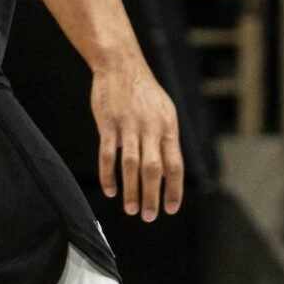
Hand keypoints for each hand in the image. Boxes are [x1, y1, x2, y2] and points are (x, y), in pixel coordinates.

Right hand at [92, 63, 184, 221]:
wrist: (121, 66)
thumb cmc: (144, 92)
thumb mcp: (164, 112)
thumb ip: (166, 140)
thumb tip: (168, 171)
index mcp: (167, 127)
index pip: (175, 165)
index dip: (174, 189)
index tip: (171, 209)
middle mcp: (151, 128)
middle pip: (154, 169)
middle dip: (152, 196)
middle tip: (148, 217)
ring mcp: (129, 126)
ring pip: (131, 166)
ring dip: (131, 190)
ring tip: (131, 210)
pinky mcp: (108, 124)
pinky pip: (107, 155)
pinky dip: (108, 175)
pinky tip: (110, 190)